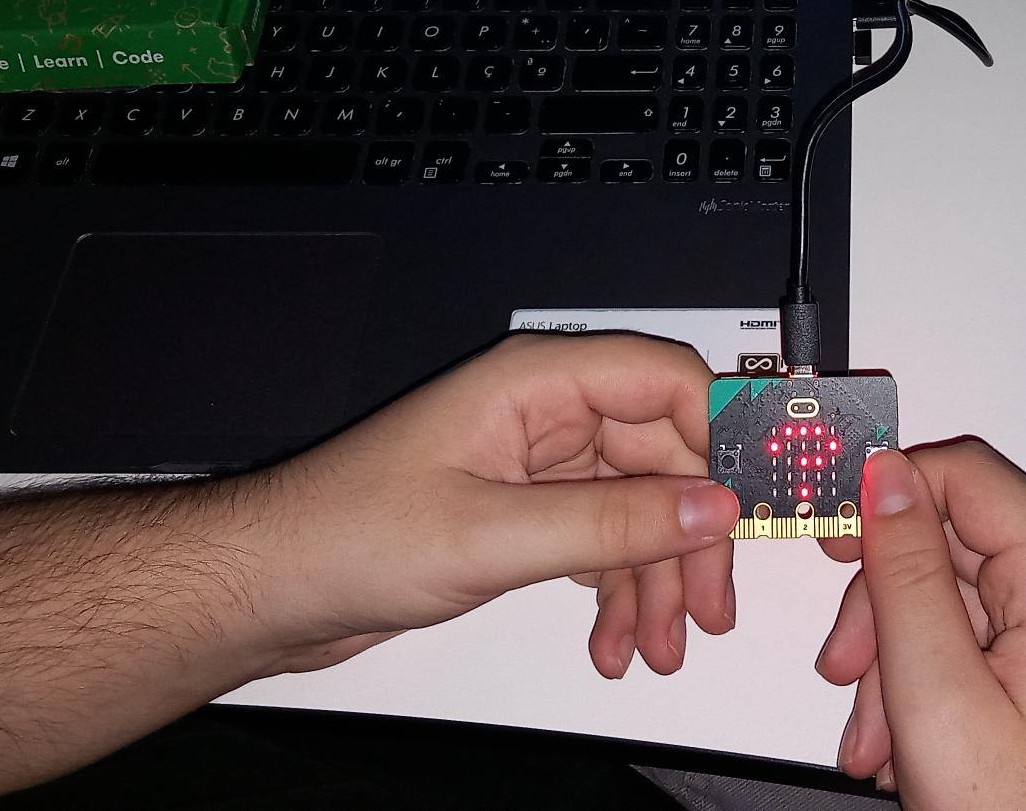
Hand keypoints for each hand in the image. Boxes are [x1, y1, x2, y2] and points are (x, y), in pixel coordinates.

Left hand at [240, 332, 740, 679]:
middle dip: (691, 535)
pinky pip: (601, 541)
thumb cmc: (343, 534)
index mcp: (535, 382)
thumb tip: (709, 509)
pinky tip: (615, 639)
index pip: (665, 380)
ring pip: (637, 507)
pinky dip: (616, 589)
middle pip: (662, 455)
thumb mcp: (491, 536)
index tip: (759, 497)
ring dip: (656, 578)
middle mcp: (542, 414)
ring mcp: (534, 464)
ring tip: (660, 644)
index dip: (721, 434)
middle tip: (709, 605)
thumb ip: (609, 524)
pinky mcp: (521, 511)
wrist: (266, 586)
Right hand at [813, 441, 1025, 808]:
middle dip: (887, 606)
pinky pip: (987, 635)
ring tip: (880, 737)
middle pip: (957, 539)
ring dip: (901, 654)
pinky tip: (911, 740)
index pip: (968, 473)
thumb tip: (885, 476)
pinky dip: (937, 676)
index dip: (890, 490)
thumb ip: (907, 576)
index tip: (833, 527)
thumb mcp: (939, 699)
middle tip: (848, 670)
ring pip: (960, 594)